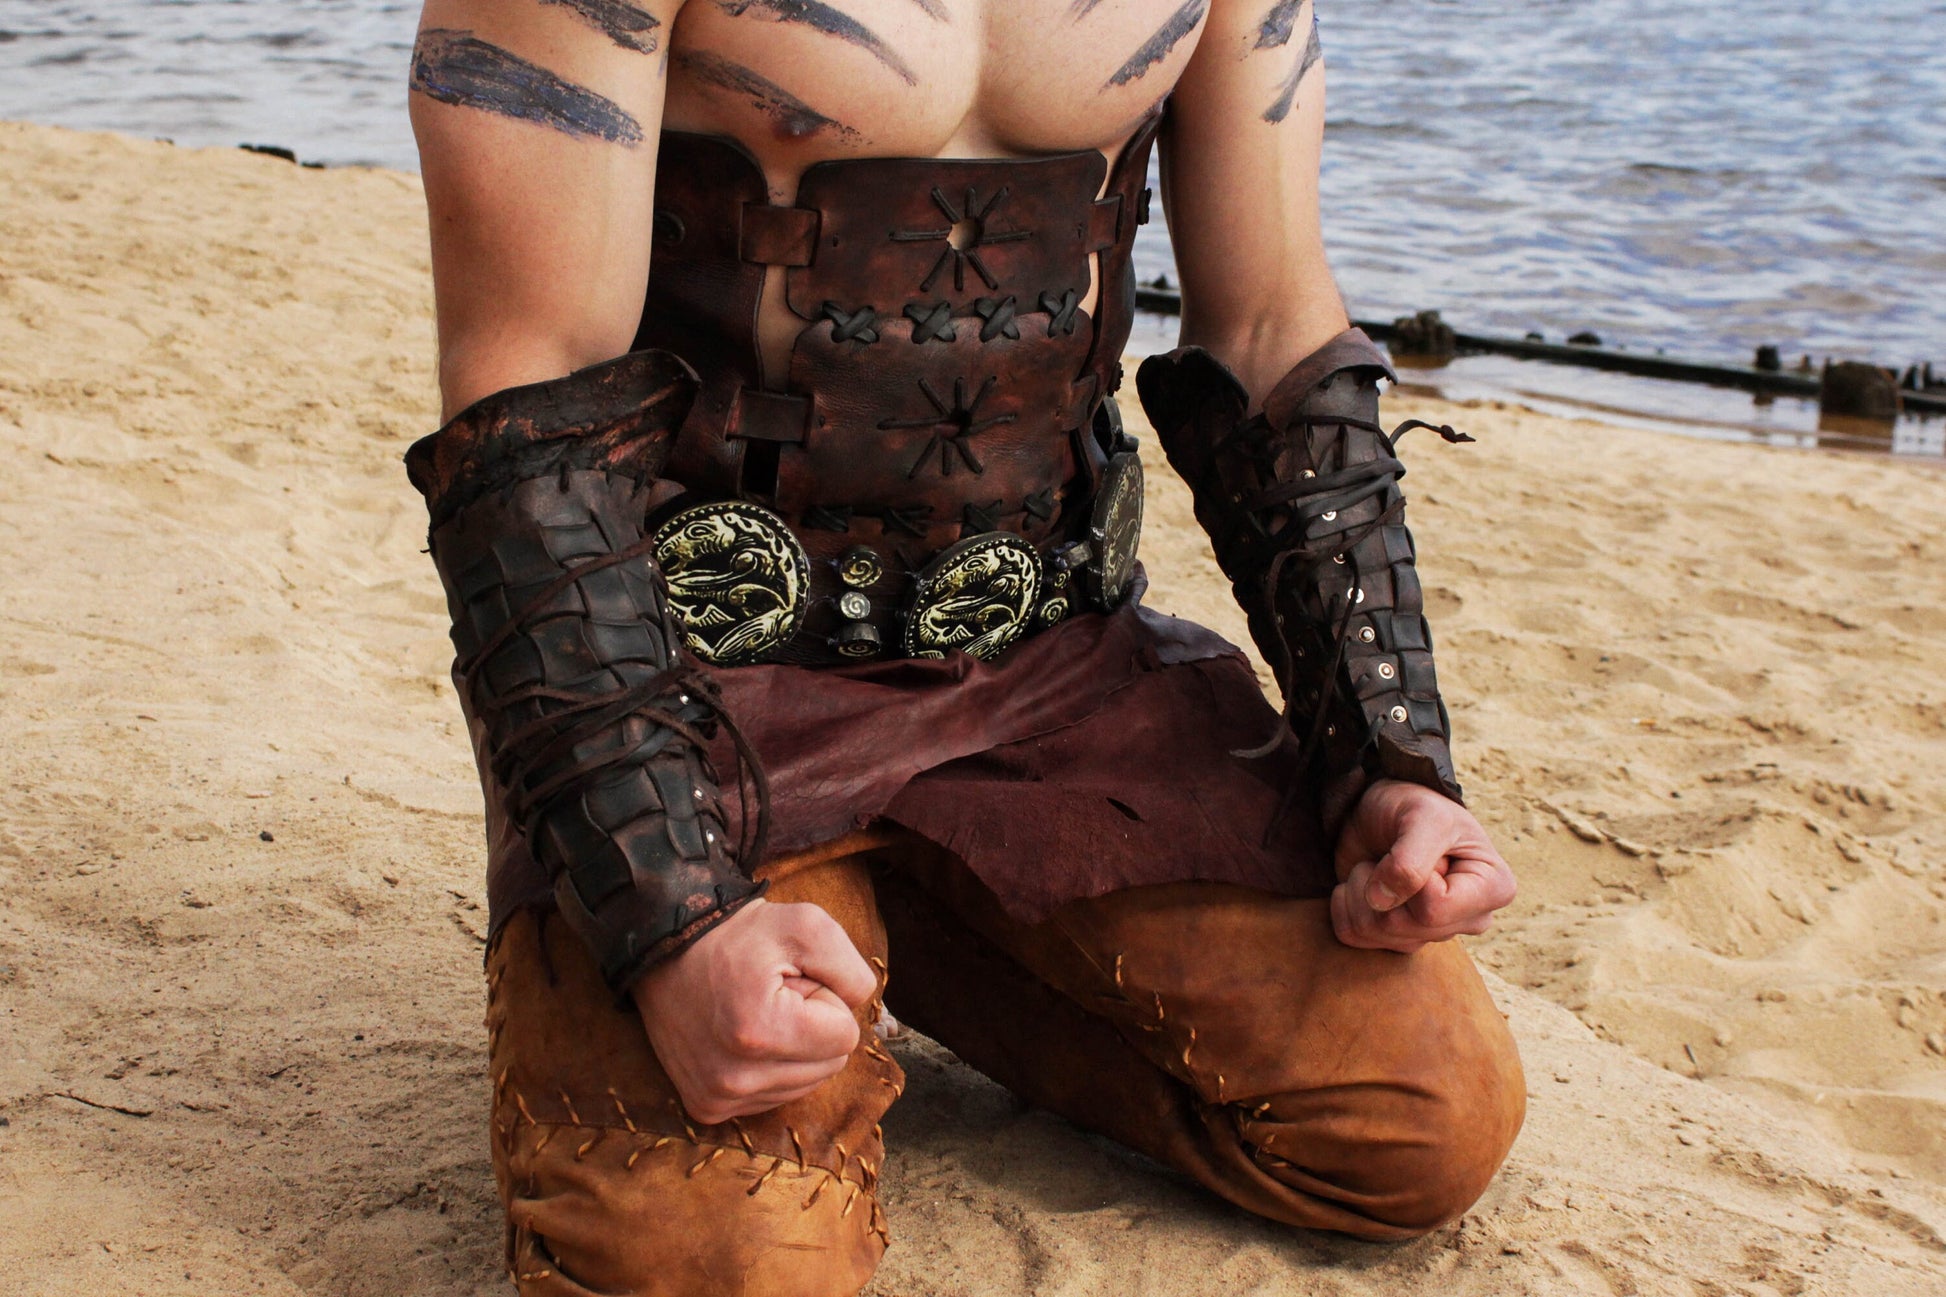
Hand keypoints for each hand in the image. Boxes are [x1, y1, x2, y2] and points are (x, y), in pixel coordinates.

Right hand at [632, 898, 876, 1123]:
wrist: (665, 948)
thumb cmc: (739, 934)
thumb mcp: (807, 925)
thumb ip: (853, 970)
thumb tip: (860, 1012)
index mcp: (760, 1032)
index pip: (846, 1037)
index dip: (825, 999)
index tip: (789, 980)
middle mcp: (735, 1078)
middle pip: (829, 1066)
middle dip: (812, 1026)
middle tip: (772, 995)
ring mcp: (717, 1098)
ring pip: (805, 1085)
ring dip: (792, 1048)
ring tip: (755, 1013)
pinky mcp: (706, 1108)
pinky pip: (774, 1097)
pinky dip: (770, 1068)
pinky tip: (741, 1037)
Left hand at [1330, 779, 1516, 953]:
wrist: (1384, 808)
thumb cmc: (1415, 807)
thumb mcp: (1422, 817)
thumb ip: (1409, 859)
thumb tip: (1381, 901)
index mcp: (1492, 889)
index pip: (1435, 909)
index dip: (1411, 877)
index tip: (1418, 846)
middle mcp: (1469, 919)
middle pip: (1403, 927)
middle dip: (1379, 883)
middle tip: (1390, 852)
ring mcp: (1432, 933)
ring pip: (1376, 933)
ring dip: (1359, 890)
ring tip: (1378, 863)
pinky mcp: (1396, 937)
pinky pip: (1354, 936)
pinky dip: (1343, 904)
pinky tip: (1359, 881)